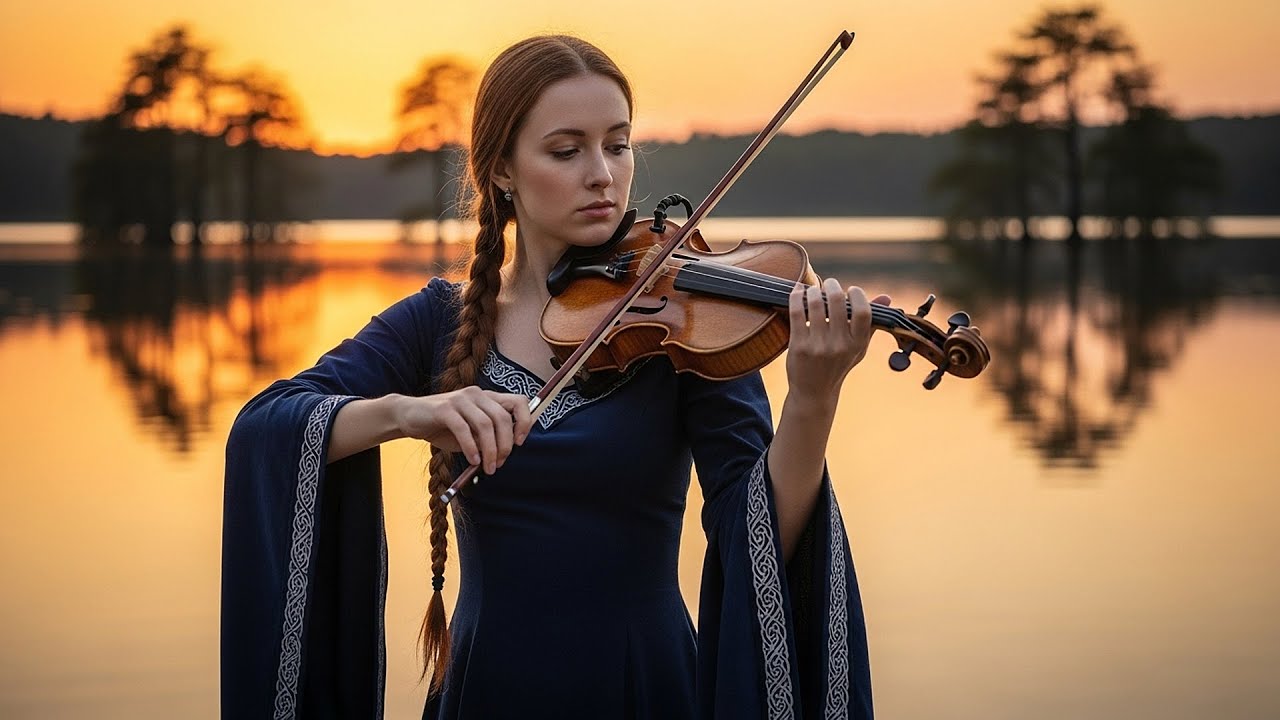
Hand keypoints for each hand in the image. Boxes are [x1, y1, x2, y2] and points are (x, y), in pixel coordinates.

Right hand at [395, 387, 532, 474]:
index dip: (525, 421)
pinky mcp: (444, 408)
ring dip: (490, 450)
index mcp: (487, 398)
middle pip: (503, 418)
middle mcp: (477, 394)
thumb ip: (487, 437)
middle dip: (505, 445)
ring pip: (485, 424)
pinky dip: (471, 447)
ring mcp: (460, 399)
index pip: (519, 402)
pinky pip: (463, 429)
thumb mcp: (470, 433)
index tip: (519, 443)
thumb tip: (505, 453)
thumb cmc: (443, 427)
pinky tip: (472, 460)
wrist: (409, 416)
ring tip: (487, 467)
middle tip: (500, 464)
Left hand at [785, 278, 890, 400]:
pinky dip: (796, 297)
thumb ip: (871, 322)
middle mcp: (840, 345)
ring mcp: (818, 346)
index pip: (863, 312)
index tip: (851, 290)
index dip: (858, 295)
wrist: (814, 392)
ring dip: (813, 290)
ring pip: (815, 304)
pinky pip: (797, 312)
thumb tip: (887, 297)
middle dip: (832, 285)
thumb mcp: (858, 347)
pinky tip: (797, 292)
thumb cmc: (838, 365)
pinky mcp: (799, 346)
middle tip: (828, 283)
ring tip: (813, 289)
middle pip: (837, 302)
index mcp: (857, 344)